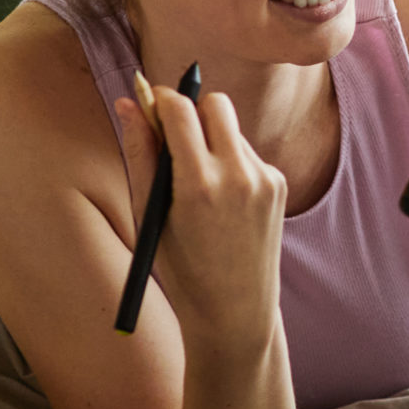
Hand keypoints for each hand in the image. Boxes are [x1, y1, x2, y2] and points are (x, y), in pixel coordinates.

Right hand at [113, 84, 286, 357]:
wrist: (234, 309)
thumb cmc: (180, 266)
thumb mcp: (149, 214)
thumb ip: (139, 153)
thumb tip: (130, 102)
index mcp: (198, 185)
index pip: (180, 110)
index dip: (161, 99)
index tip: (150, 104)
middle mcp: (237, 176)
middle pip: (215, 103)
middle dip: (192, 109)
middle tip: (174, 134)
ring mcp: (264, 179)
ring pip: (232, 128)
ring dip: (211, 139)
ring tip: (197, 184)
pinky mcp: (279, 184)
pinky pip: (247, 153)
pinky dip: (230, 162)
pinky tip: (222, 200)